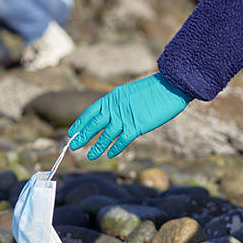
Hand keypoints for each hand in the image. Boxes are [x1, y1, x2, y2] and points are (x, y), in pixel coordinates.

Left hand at [69, 73, 191, 159]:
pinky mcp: (137, 126)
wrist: (170, 85)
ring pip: (106, 135)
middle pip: (94, 125)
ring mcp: (126, 117)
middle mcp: (116, 108)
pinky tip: (110, 154)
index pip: (91, 111)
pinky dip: (116, 147)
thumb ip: (120, 104)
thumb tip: (113, 115)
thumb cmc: (154, 89)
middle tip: (72, 146)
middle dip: (83, 136)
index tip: (72, 132)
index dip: (80, 123)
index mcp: (113, 97)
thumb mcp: (130, 93)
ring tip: (89, 156)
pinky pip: (123, 140)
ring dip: (97, 146)